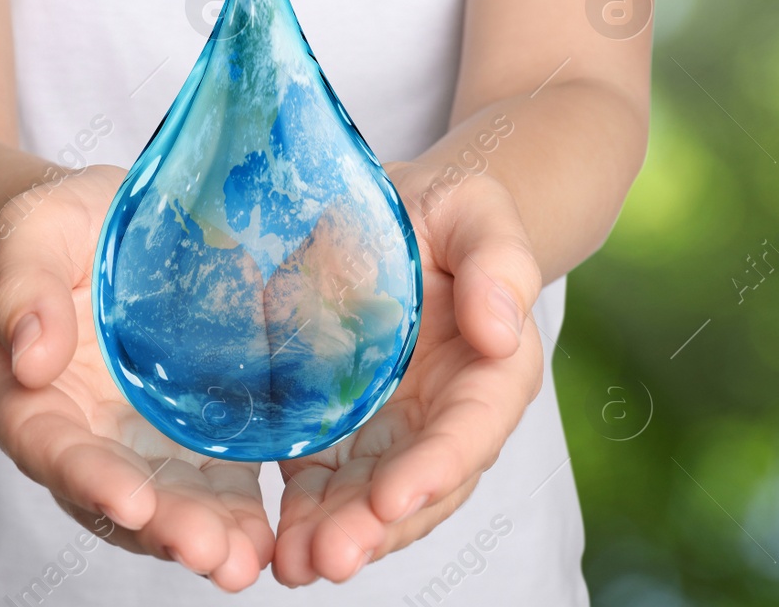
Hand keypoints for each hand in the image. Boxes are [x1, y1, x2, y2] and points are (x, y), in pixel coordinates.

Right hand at [0, 164, 273, 591]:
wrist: (103, 226)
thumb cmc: (58, 227)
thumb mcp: (34, 232)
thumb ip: (23, 287)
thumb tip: (29, 357)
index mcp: (21, 390)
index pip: (47, 444)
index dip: (86, 478)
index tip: (131, 502)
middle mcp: (73, 432)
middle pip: (108, 493)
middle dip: (160, 527)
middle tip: (211, 554)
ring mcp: (131, 442)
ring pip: (162, 502)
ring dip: (201, 536)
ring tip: (244, 561)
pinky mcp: (183, 437)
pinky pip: (208, 484)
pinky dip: (235, 514)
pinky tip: (271, 536)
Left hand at [271, 164, 544, 585]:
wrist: (400, 215)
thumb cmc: (447, 211)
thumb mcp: (477, 213)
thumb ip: (499, 264)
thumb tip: (503, 328)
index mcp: (492, 371)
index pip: (469, 432)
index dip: (434, 470)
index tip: (392, 500)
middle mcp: (447, 415)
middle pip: (418, 485)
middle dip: (376, 528)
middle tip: (328, 558)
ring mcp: (395, 430)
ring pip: (371, 498)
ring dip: (336, 535)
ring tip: (293, 566)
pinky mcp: (345, 430)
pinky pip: (326, 481)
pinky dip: (304, 514)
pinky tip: (274, 542)